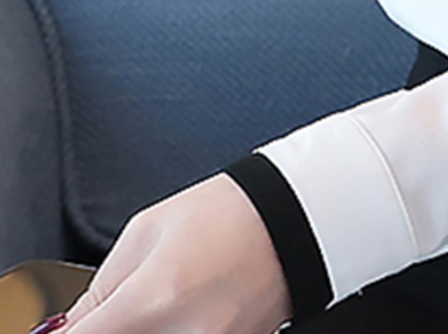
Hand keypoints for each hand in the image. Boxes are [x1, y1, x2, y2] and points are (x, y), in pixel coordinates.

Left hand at [58, 174, 290, 333]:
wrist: (294, 216)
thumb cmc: (224, 213)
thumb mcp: (146, 232)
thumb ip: (101, 288)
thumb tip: (71, 330)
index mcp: (151, 300)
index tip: (68, 329)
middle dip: (109, 327)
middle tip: (117, 312)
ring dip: (144, 328)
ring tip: (155, 307)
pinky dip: (173, 329)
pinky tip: (178, 314)